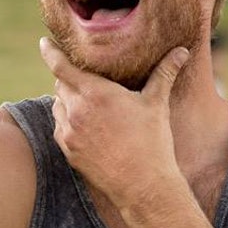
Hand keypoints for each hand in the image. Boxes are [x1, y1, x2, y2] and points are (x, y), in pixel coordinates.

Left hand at [39, 38, 190, 211]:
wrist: (143, 185)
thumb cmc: (152, 141)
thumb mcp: (157, 103)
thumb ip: (165, 73)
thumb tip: (182, 51)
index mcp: (95, 93)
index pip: (60, 66)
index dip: (50, 52)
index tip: (44, 42)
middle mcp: (76, 111)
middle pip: (60, 84)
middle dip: (70, 78)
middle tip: (83, 75)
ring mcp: (69, 133)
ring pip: (58, 105)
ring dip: (68, 99)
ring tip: (88, 101)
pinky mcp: (68, 151)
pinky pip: (60, 127)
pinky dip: (68, 120)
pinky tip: (86, 123)